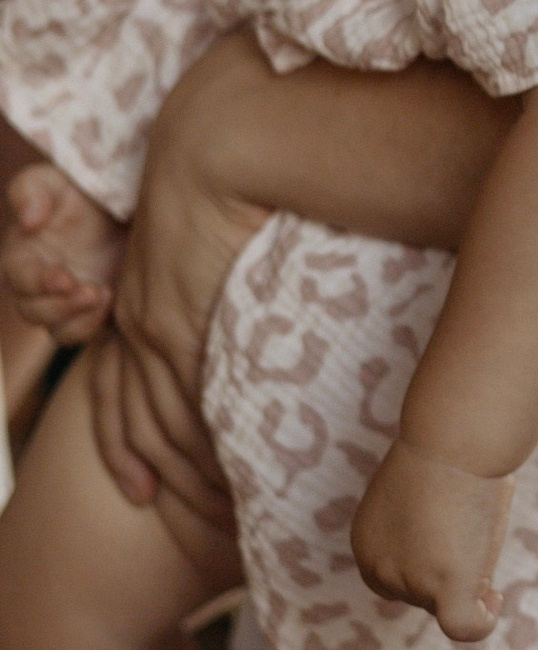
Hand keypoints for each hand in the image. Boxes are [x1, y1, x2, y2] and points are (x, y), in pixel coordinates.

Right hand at [4, 160, 124, 339]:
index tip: (63, 278)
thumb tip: (28, 222)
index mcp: (23, 254)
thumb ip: (30, 191)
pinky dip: (95, 324)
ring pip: (59, 330)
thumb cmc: (79, 189)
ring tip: (104, 295)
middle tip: (89, 291)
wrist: (126, 202)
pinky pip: (86, 332)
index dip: (37, 282)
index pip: (18, 278)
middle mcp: (41, 283)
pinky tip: (114, 301)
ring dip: (78, 320)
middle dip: (58, 306)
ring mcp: (67, 300)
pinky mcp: (95, 310)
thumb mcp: (54, 179)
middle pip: (34, 311)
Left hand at [89, 33, 270, 525]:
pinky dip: (198, 452)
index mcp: (146, 290)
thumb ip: (251, 270)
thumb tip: (299, 295)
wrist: (230, 131)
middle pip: (133, 416)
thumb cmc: (254, 164)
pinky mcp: (176, 323)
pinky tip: (226, 481)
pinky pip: (180, 406)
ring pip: (156, 422)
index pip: (126, 383)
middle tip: (200, 518)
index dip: (134, 437)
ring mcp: (152, 320)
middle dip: (159, 471)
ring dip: (186, 475)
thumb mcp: (237, 228)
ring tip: (225, 515)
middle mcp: (137, 312)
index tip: (157, 483)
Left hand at [351, 440, 511, 642]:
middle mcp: (381, 570)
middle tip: (471, 528)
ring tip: (482, 536)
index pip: (397, 579)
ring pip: (448, 604)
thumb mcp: (417, 489)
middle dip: (451, 571)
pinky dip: (482, 622)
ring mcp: (412, 582)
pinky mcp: (445, 587)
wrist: (454, 439)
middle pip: (423, 596)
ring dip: (471, 579)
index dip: (428, 566)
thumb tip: (448, 531)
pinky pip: (464, 626)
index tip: (454, 544)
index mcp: (366, 544)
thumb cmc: (444, 449)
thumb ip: (419, 522)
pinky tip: (494, 601)